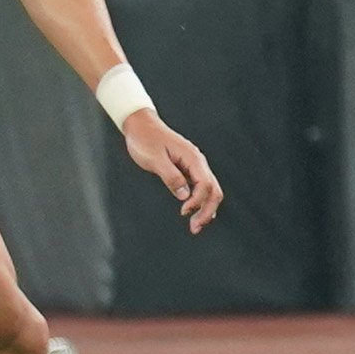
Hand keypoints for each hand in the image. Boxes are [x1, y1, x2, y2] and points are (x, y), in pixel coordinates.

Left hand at [124, 112, 223, 231]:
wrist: (141, 125)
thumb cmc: (146, 139)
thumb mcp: (155, 159)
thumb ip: (171, 177)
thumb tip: (184, 195)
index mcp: (192, 158)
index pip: (205, 184)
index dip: (197, 201)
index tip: (183, 212)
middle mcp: (198, 162)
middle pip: (213, 190)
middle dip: (207, 210)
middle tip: (195, 227)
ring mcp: (194, 165)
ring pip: (210, 190)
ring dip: (206, 208)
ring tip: (196, 225)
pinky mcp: (188, 168)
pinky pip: (201, 187)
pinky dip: (201, 201)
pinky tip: (196, 211)